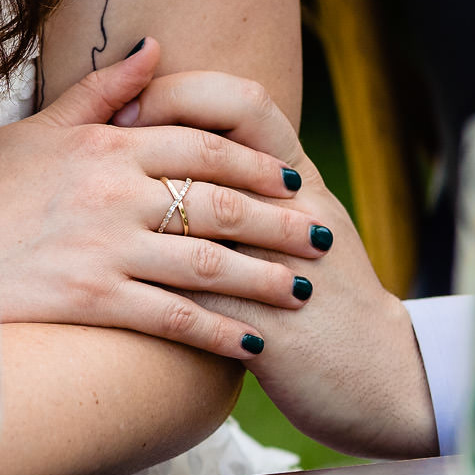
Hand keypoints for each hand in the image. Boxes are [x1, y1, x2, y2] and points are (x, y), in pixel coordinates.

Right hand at [0, 39, 327, 358]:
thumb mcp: (37, 128)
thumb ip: (102, 92)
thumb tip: (156, 48)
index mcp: (106, 146)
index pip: (200, 147)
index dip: (254, 166)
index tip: (291, 181)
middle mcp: (115, 192)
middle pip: (219, 203)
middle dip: (279, 223)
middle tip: (321, 236)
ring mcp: (108, 247)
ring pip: (208, 261)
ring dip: (264, 279)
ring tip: (302, 292)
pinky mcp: (96, 300)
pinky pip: (174, 317)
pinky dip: (220, 332)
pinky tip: (252, 346)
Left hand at [120, 72, 436, 458]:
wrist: (381, 378)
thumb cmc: (329, 302)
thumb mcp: (305, 231)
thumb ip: (256, 190)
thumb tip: (193, 146)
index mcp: (302, 184)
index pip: (245, 105)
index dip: (184, 95)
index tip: (130, 107)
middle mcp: (295, 215)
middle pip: (214, 153)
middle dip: (148, 145)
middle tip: (94, 147)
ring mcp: (282, 270)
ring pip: (203, 226)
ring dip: (142, 217)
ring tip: (92, 214)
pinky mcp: (269, 330)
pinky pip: (201, 303)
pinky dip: (154, 292)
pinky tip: (109, 287)